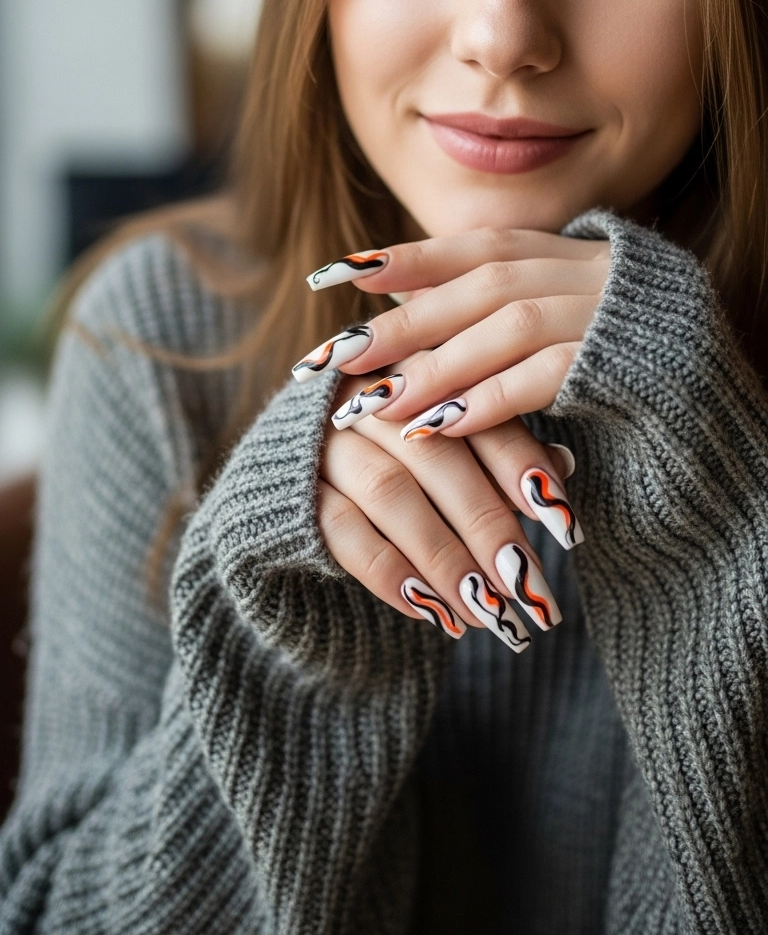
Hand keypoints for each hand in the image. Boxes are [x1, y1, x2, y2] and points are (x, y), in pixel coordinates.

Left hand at [299, 227, 609, 436]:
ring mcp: (618, 312)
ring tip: (376, 404)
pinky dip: (488, 399)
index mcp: (577, 256)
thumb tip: (404, 318)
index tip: (341, 271)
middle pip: (484, 282)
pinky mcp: (634, 363)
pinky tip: (437, 426)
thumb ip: (498, 324)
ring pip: (510, 322)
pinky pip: (548, 373)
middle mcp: (597, 272)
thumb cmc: (628, 393)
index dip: (412, 255)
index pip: (482, 245)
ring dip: (437, 366)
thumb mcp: (561, 342)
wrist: (722, 437)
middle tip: (337, 353)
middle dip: (406, 318)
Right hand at [319, 378, 574, 647]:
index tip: (564, 526)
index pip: (477, 414)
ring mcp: (325, 438)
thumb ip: (499, 447)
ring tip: (488, 615)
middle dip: (490, 529)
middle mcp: (370, 396)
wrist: (285, 474)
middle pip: (436, 456)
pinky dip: (390, 573)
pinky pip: (341, 529)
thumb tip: (563, 465)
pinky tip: (431, 612)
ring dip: (444, 559)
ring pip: (391, 493)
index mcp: (420, 371)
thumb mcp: (450, 441)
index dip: (523, 467)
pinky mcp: (293, 485)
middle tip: (532, 592)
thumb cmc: (396, 456)